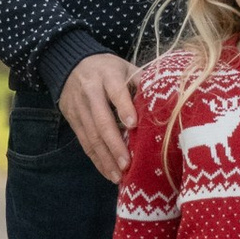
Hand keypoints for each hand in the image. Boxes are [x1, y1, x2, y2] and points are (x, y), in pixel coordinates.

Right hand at [58, 51, 136, 180]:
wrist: (71, 63)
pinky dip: (96, 159)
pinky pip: (84, 142)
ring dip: (105, 157)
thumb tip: (168, 101)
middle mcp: (90, 91)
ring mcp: (78, 107)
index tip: (133, 125)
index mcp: (107, 75)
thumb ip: (142, 83)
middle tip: (127, 163)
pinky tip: (108, 172)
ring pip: (91, 135)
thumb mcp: (125, 67)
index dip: (124, 108)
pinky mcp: (72, 119)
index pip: (116, 92)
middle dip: (114, 143)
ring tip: (118, 175)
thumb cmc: (108, 69)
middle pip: (101, 119)